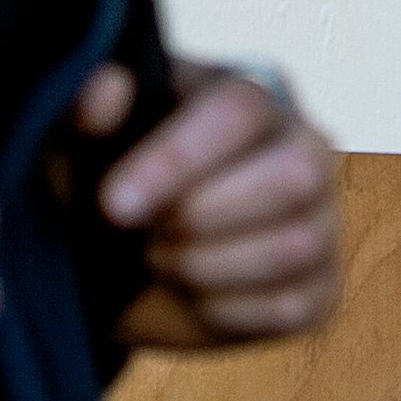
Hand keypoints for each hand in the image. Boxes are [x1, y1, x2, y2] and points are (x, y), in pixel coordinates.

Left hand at [78, 60, 344, 351]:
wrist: (119, 269)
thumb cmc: (108, 184)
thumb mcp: (78, 144)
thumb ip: (81, 108)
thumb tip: (108, 90)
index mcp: (250, 92)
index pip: (241, 109)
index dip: (179, 158)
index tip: (114, 203)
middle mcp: (304, 145)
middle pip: (296, 175)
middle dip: (203, 219)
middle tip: (145, 235)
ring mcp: (322, 219)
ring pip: (296, 244)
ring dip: (207, 266)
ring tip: (162, 259)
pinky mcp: (319, 288)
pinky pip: (290, 306)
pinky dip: (225, 311)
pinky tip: (192, 293)